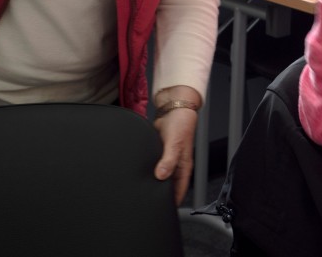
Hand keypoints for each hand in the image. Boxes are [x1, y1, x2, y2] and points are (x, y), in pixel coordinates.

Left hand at [152, 85, 201, 203]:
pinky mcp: (157, 153)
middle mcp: (175, 165)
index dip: (172, 201)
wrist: (174, 109)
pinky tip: (138, 174)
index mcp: (183, 166)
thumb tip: (160, 176)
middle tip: (148, 203)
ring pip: (159, 176)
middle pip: (168, 185)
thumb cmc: (181, 125)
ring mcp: (166, 159)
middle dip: (160, 194)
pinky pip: (153, 166)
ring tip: (142, 192)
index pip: (179, 190)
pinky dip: (147, 171)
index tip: (163, 211)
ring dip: (153, 182)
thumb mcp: (175, 144)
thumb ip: (168, 160)